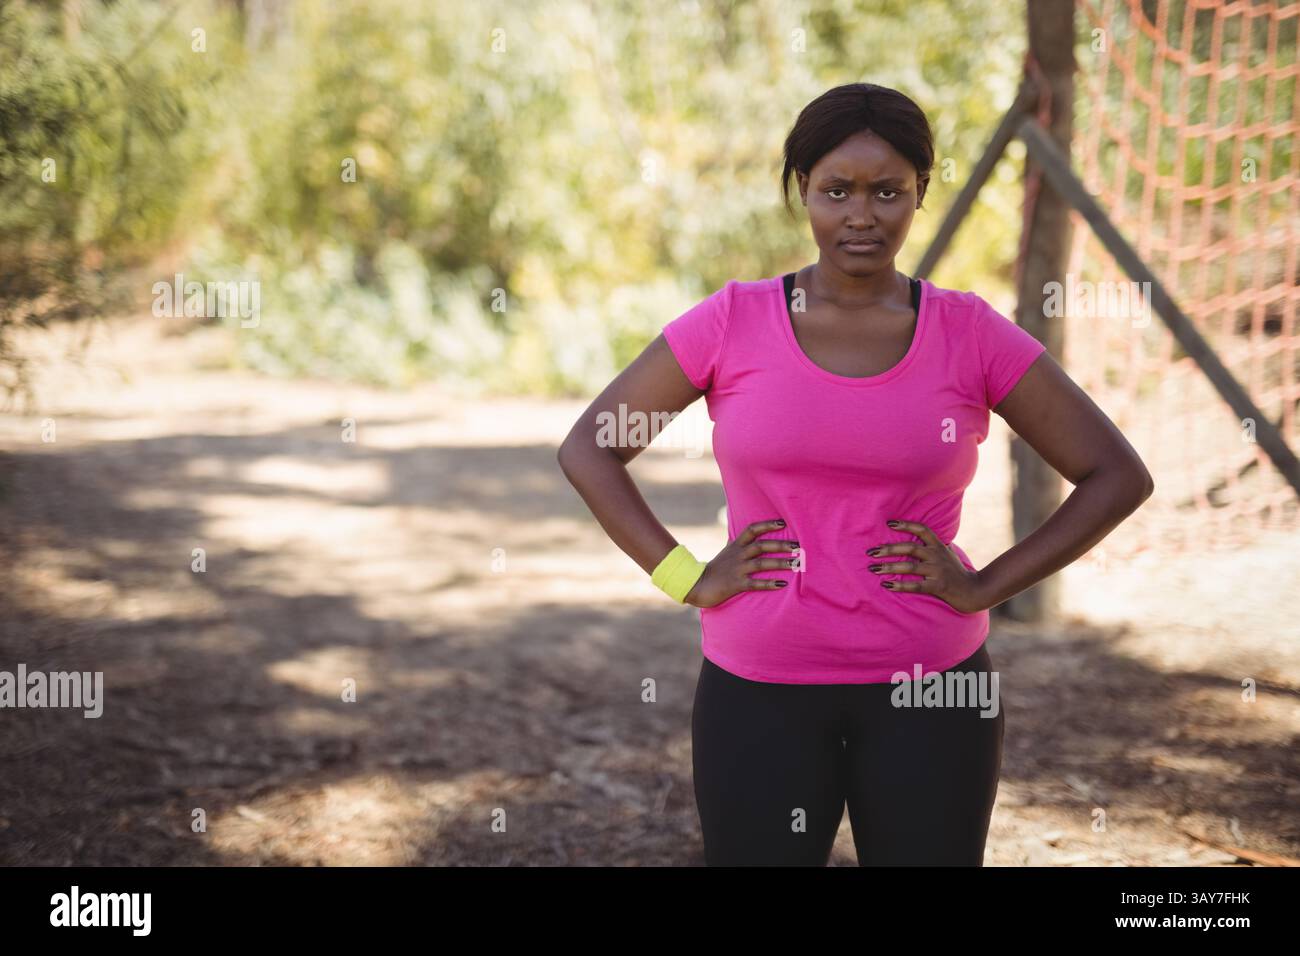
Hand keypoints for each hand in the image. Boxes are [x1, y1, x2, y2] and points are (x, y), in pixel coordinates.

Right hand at [684, 518, 800, 607]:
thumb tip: (757, 537)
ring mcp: (737, 570)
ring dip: (780, 563)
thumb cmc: (716, 569)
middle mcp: (738, 555)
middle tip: (798, 546)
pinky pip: (755, 584)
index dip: (767, 525)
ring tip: (796, 563)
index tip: (783, 523)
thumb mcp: (728, 552)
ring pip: (762, 564)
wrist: (697, 584)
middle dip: (781, 545)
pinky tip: (782, 584)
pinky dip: (769, 583)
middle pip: (761, 546)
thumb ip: (741, 545)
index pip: (752, 530)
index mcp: (736, 546)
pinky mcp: (736, 584)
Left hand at [866, 519, 987, 613]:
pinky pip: (916, 585)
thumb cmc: (956, 572)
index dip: (906, 525)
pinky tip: (887, 585)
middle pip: (910, 548)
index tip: (889, 523)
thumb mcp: (946, 554)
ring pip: (910, 567)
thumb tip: (912, 539)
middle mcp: (938, 556)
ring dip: (890, 567)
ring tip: (874, 568)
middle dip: (889, 549)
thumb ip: (931, 546)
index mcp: (938, 546)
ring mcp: (938, 571)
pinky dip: (900, 585)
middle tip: (872, 551)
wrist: (974, 591)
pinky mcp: (938, 587)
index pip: (922, 530)